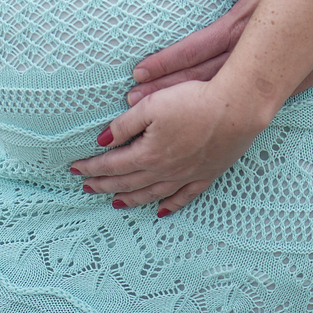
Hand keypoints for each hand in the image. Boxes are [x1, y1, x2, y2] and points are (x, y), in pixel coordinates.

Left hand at [69, 78, 266, 212]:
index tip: (75, 169)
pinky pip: (183, 197)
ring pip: (151, 194)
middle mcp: (164, 171)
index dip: (92, 167)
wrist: (237, 109)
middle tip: (86, 187)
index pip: (112, 164)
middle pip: (127, 182)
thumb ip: (125, 124)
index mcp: (147, 153)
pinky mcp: (205, 174)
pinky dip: (169, 205)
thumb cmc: (194, 101)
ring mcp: (185, 176)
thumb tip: (102, 141)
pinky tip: (161, 211)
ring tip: (115, 202)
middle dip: (104, 184)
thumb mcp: (152, 105)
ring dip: (130, 198)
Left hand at [125, 0, 312, 104]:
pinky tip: (199, 127)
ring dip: (185, 108)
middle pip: (200, 80)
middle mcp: (251, 55)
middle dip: (165, 94)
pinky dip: (215, 116)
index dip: (167, 62)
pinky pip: (240, 105)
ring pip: (217, 97)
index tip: (139, 72)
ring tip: (154, 119)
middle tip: (132, 105)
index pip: (197, 49)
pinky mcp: (276, 88)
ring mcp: (265, 76)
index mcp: (244, 26)